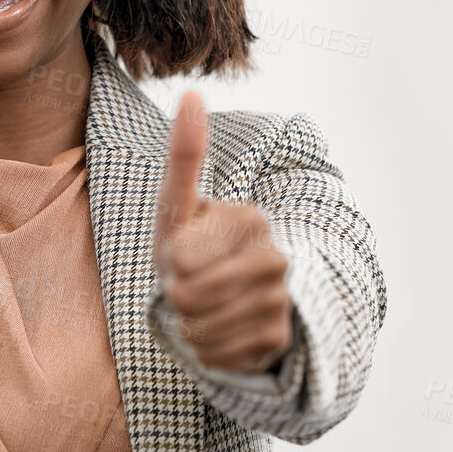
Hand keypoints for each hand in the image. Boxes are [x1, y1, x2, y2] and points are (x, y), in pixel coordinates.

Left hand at [153, 91, 293, 374]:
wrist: (224, 299)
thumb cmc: (193, 246)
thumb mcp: (179, 205)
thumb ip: (186, 155)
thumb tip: (191, 93)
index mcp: (250, 219)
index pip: (181, 259)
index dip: (171, 263)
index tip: (186, 254)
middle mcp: (275, 258)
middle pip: (188, 296)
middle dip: (175, 297)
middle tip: (189, 286)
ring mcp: (281, 301)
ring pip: (200, 331)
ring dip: (188, 326)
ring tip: (202, 309)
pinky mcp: (278, 341)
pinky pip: (216, 358)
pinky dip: (206, 352)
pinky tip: (220, 332)